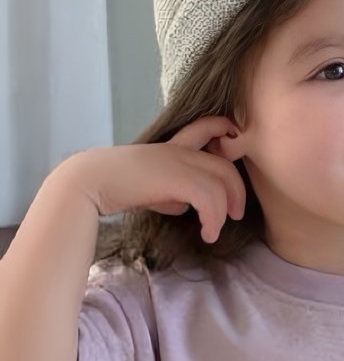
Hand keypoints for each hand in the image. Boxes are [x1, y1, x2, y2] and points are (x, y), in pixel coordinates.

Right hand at [56, 116, 247, 244]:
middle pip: (224, 165)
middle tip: (236, 214)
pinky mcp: (176, 178)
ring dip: (224, 211)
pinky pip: (209, 197)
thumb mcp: (150, 188)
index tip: (234, 135)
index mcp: (171, 147)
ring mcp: (178, 161)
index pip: (203, 127)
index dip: (222, 127)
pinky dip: (213, 219)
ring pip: (221, 182)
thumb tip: (185, 206)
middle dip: (237, 190)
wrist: (90, 181)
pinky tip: (206, 234)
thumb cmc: (115, 186)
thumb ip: (170, 193)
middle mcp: (179, 150)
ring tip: (213, 232)